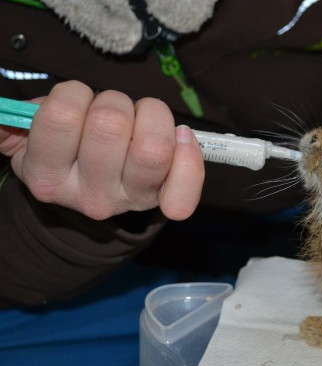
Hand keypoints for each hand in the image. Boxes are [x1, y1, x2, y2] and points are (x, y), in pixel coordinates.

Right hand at [0, 80, 204, 220]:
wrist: (92, 191)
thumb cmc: (69, 149)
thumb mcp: (34, 136)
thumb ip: (21, 122)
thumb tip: (18, 114)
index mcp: (48, 175)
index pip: (61, 115)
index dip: (73, 95)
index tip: (76, 100)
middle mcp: (89, 195)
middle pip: (111, 124)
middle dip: (114, 101)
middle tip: (113, 112)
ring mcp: (130, 200)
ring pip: (152, 145)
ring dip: (151, 117)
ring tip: (141, 121)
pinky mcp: (164, 201)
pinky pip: (186, 184)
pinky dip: (189, 154)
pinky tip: (180, 136)